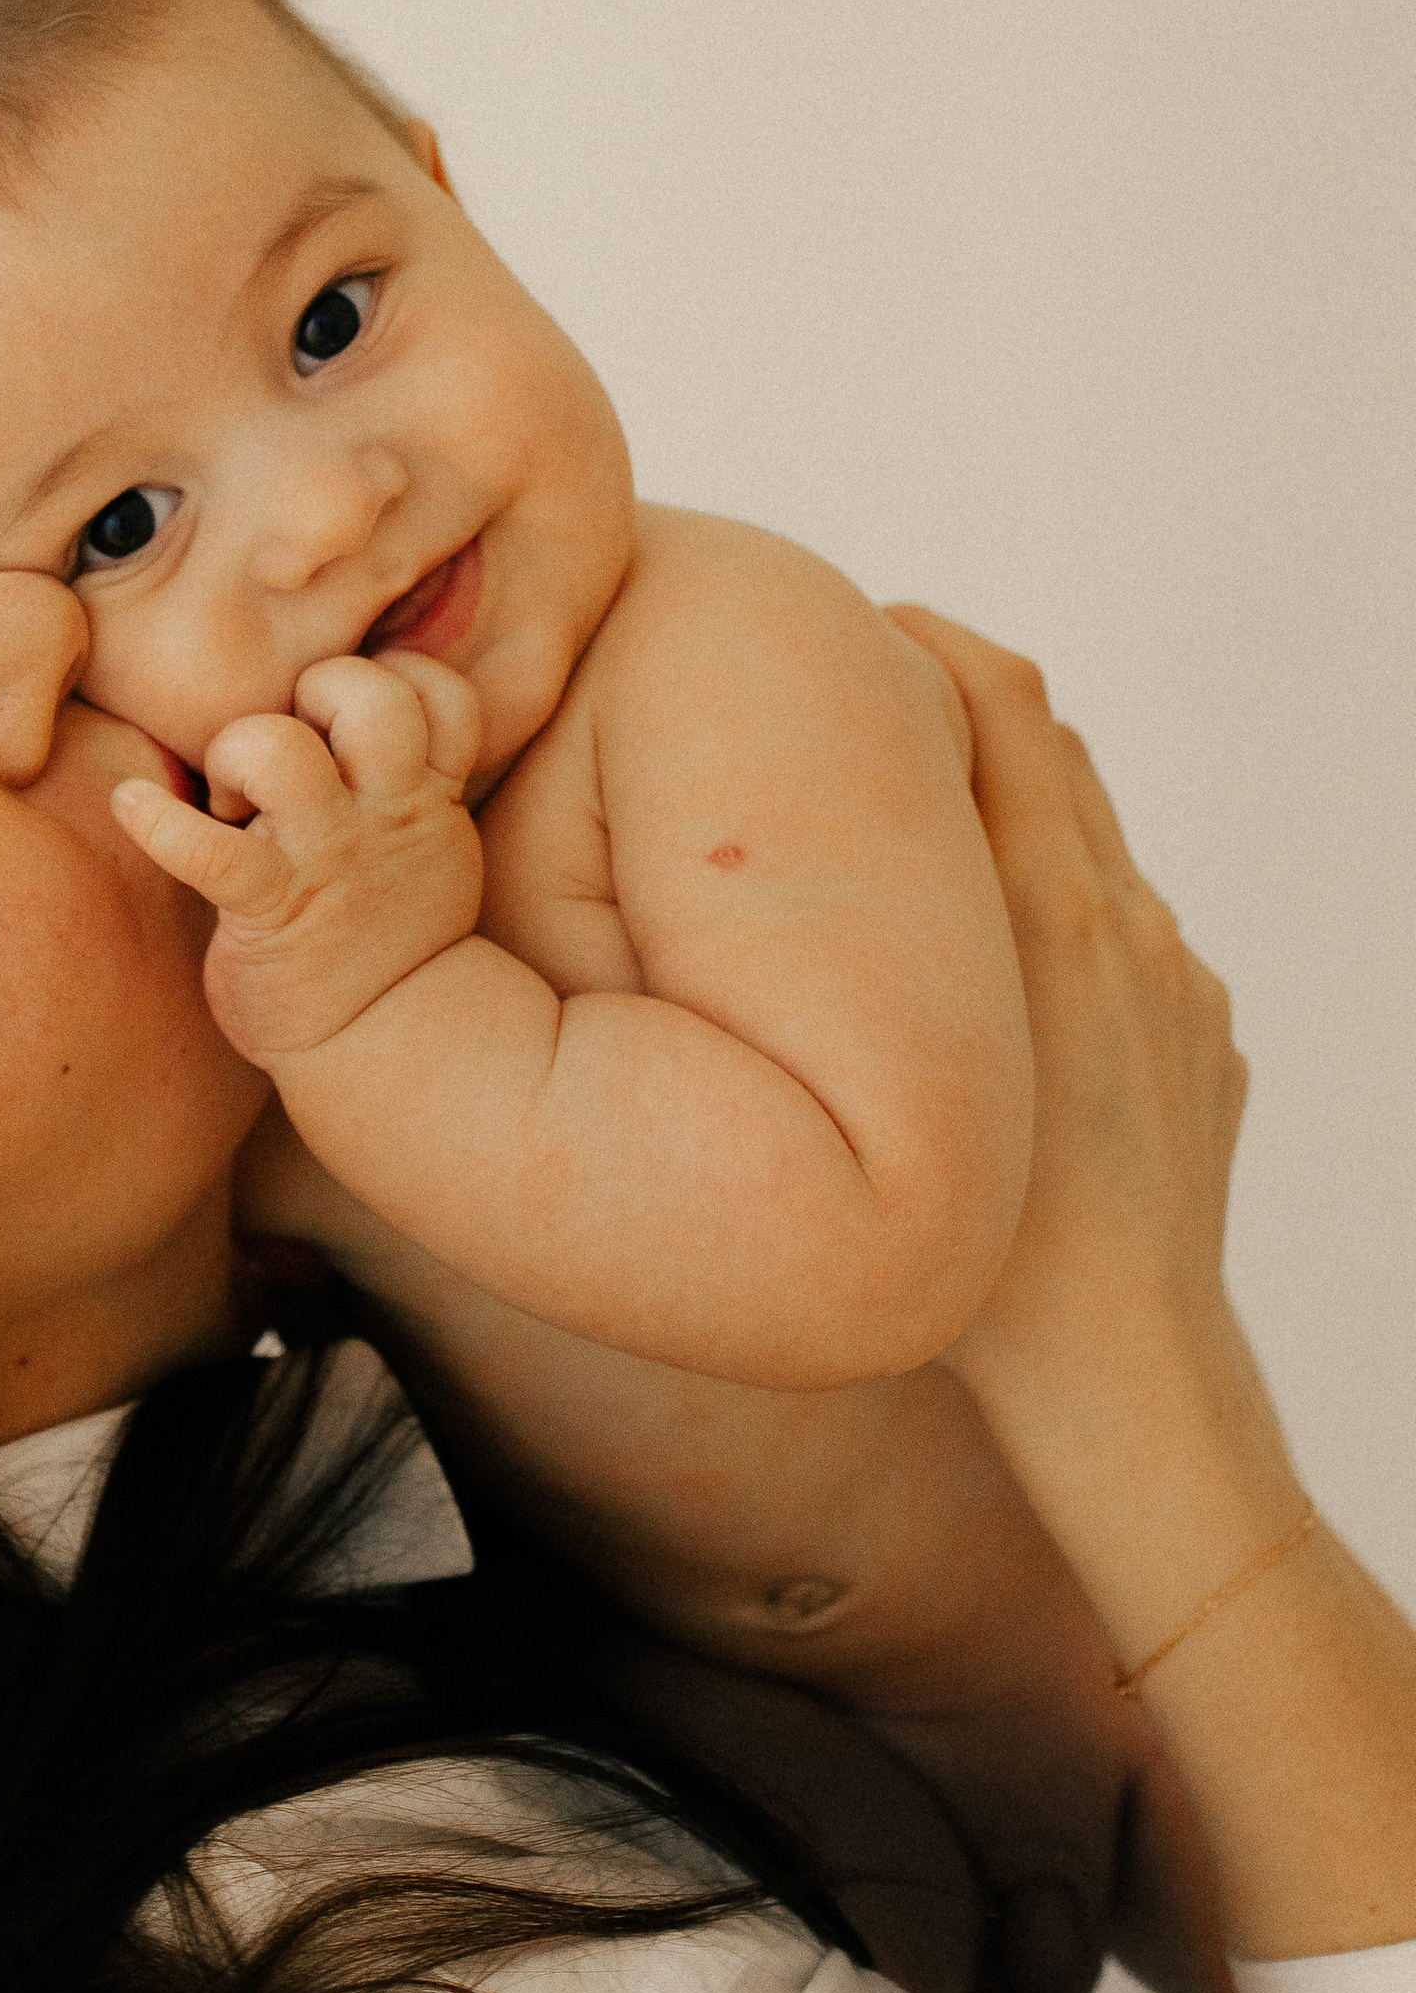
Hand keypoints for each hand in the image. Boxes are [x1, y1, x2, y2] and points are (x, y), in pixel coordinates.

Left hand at [111, 651, 484, 1066]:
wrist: (385, 1043)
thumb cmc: (385, 932)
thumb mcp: (422, 847)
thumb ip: (393, 779)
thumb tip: (334, 710)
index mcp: (424, 797)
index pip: (440, 696)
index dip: (396, 679)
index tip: (351, 718)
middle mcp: (383, 815)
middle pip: (368, 695)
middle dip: (317, 691)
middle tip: (288, 746)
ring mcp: (328, 860)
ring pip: (280, 749)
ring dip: (240, 750)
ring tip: (230, 797)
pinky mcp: (269, 910)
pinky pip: (209, 852)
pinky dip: (159, 822)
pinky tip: (130, 805)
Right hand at [882, 608, 1248, 1405]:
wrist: (1127, 1364)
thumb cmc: (974, 1255)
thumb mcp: (887, 1076)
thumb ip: (856, 958)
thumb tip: (785, 865)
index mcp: (1051, 914)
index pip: (1003, 704)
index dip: (934, 643)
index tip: (865, 627)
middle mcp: (1127, 924)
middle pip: (1051, 748)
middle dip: (963, 704)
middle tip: (868, 694)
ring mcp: (1180, 980)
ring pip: (1090, 845)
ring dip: (1009, 814)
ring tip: (917, 837)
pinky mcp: (1207, 1033)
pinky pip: (1127, 938)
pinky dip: (1061, 912)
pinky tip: (994, 972)